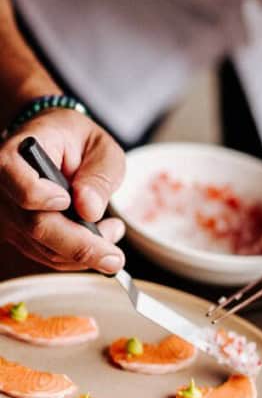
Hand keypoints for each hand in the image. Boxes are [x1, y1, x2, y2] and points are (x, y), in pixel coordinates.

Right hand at [0, 110, 125, 272]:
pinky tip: (100, 239)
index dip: (38, 195)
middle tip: (115, 255)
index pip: (15, 178)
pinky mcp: (18, 234)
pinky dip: (77, 256)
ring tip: (114, 230)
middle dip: (80, 245)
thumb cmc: (78, 141)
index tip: (67, 200)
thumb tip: (88, 209)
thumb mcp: (101, 148)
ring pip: (42, 247)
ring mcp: (8, 214)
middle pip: (34, 224)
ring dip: (85, 250)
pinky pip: (47, 254)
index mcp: (18, 152)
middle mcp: (4, 186)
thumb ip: (98, 176)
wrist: (56, 144)